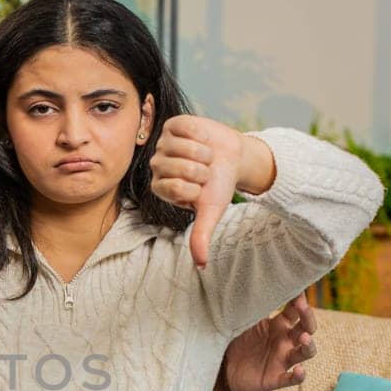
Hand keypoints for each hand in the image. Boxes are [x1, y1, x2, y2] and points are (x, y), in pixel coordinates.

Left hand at [147, 115, 248, 268]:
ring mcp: (163, 144)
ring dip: (204, 152)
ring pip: (184, 147)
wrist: (232, 158)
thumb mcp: (211, 211)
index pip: (174, 187)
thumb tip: (202, 265)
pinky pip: (187, 128)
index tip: (201, 188)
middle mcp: (157, 166)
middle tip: (205, 171)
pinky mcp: (174, 125)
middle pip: (179, 167)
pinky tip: (203, 140)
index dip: (196, 187)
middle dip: (202, 170)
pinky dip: (202, 134)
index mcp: (161, 187)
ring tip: (206, 156)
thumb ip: (201, 235)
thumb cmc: (218, 186)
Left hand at [225, 293, 318, 390]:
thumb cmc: (238, 342)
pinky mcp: (276, 378)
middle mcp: (285, 341)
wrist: (224, 369)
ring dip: (308, 345)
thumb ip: (252, 309)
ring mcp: (283, 360)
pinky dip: (298, 376)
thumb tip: (252, 285)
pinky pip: (291, 379)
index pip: (295, 310)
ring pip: (305, 352)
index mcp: (279, 325)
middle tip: (302, 306)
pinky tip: (300, 371)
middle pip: (306, 328)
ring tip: (304, 338)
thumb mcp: (244, 323)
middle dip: (307, 317)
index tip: (298, 289)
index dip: (299, 300)